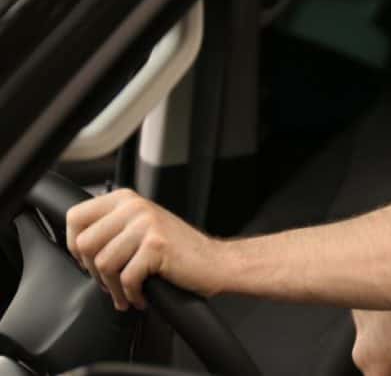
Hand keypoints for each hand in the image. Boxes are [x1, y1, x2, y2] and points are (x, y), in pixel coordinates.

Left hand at [66, 189, 225, 310]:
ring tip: (127, 292)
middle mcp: (135, 207)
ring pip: (103, 264)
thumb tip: (76, 244)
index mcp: (126, 199)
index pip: (76, 216)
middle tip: (111, 281)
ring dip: (113, 288)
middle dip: (94, 271)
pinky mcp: (157, 245)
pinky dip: (131, 294)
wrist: (213, 261)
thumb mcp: (141, 227)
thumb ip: (112, 226)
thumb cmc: (177, 250)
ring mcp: (147, 225)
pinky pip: (126, 278)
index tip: (88, 260)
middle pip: (84, 244)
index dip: (74, 245)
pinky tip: (141, 295)